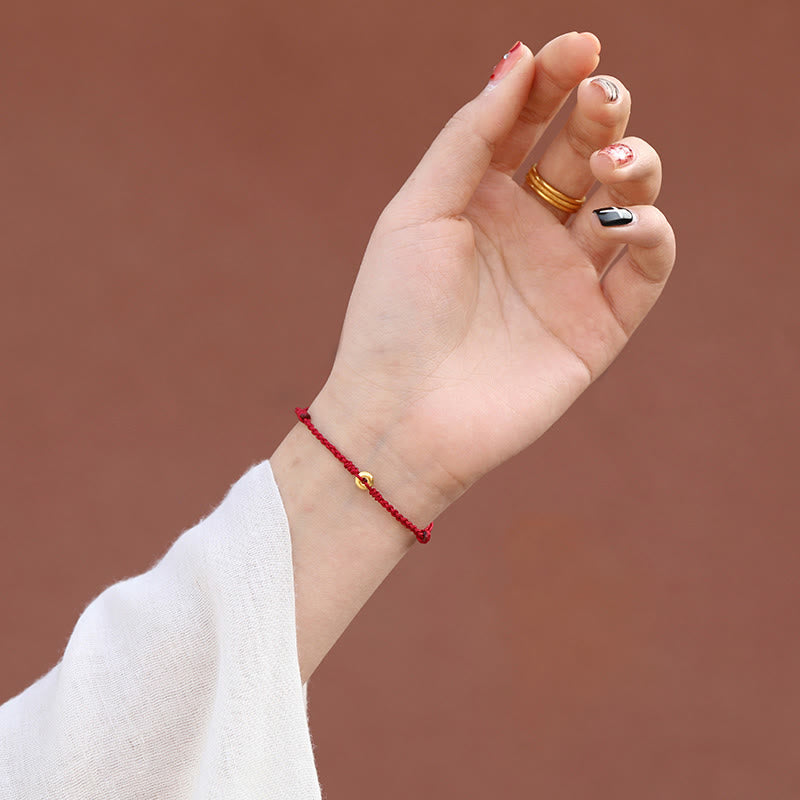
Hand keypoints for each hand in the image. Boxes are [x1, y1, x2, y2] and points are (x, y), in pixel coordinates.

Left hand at [310, 32, 674, 517]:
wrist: (402, 416)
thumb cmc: (394, 314)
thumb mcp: (418, 213)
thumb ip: (469, 139)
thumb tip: (516, 59)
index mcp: (480, 200)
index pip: (529, 122)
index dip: (556, 78)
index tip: (577, 47)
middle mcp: (527, 232)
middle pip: (585, 151)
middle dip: (602, 113)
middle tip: (600, 97)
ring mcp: (565, 278)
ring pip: (627, 200)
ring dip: (635, 165)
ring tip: (611, 164)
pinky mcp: (596, 326)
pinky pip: (644, 268)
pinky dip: (648, 235)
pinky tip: (620, 224)